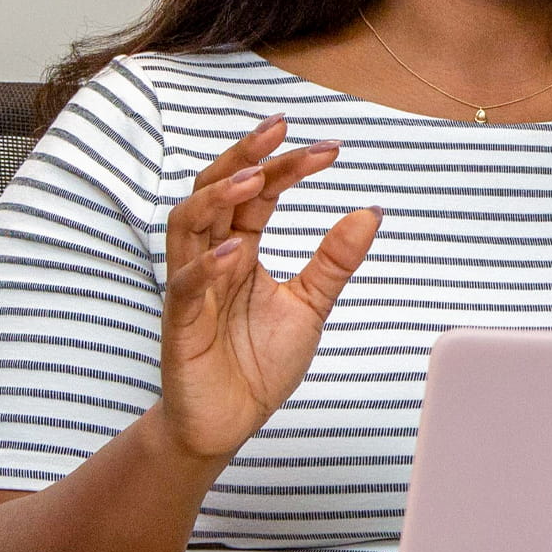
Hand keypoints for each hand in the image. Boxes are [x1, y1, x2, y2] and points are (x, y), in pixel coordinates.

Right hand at [151, 116, 383, 462]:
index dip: (288, 166)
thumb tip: (371, 210)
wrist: (228, 423)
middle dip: (243, 156)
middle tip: (279, 128)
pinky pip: (183, 288)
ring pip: (186, 226)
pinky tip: (235, 252)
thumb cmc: (258, 362)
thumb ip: (334, 261)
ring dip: (216, 197)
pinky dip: (205, 267)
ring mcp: (191, 290)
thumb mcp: (310, 306)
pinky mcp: (180, 327)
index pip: (257, 194)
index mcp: (240, 250)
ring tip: (253, 177)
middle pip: (214, 191)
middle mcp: (210, 260)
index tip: (331, 150)